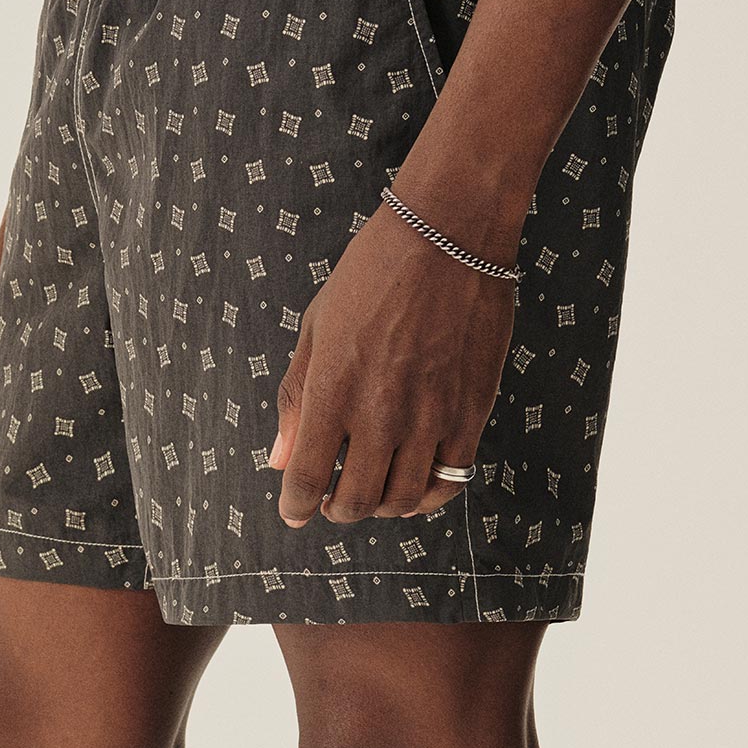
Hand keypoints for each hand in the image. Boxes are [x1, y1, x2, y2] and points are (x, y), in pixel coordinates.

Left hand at [269, 201, 518, 525]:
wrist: (448, 235)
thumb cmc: (373, 273)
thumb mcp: (317, 328)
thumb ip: (295, 397)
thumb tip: (278, 460)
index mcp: (333, 389)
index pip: (305, 478)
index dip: (295, 505)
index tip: (294, 511)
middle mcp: (380, 412)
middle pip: (355, 501)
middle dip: (337, 509)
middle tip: (333, 500)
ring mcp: (429, 417)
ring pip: (402, 501)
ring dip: (381, 506)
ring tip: (373, 489)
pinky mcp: (470, 414)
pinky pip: (449, 482)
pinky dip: (427, 495)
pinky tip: (414, 482)